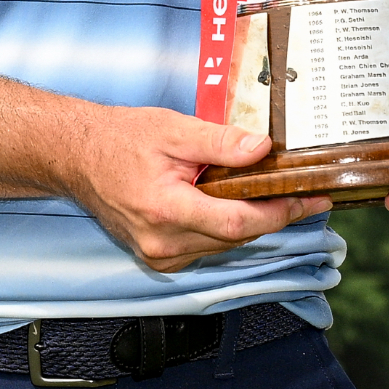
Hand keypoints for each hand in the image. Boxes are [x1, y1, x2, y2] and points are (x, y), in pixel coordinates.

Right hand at [59, 107, 331, 271]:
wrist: (77, 157)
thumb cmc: (119, 140)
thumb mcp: (172, 129)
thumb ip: (220, 141)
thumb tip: (263, 150)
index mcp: (166, 209)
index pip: (239, 223)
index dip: (281, 213)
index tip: (311, 201)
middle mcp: (163, 242)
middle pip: (237, 237)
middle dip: (273, 215)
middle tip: (303, 193)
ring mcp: (159, 255)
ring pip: (224, 245)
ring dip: (250, 223)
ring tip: (275, 195)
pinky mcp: (158, 258)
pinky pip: (206, 248)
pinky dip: (225, 229)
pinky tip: (234, 205)